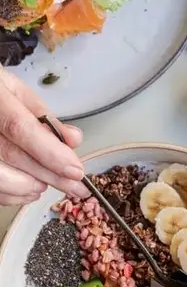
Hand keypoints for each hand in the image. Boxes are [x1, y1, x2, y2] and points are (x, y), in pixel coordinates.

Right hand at [0, 66, 87, 204]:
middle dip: (49, 176)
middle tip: (75, 187)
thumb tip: (73, 140)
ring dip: (28, 187)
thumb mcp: (16, 92)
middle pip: (11, 155)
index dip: (50, 153)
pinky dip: (10, 193)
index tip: (75, 170)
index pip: (20, 128)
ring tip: (47, 186)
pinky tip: (28, 189)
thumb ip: (44, 117)